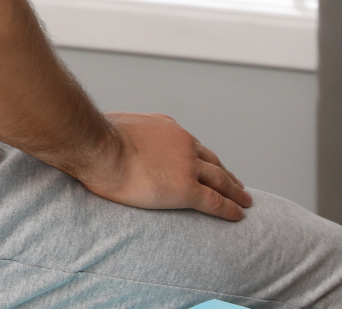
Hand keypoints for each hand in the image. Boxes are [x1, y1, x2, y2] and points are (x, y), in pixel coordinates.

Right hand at [70, 112, 252, 220]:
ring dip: (236, 190)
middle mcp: (183, 144)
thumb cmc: (96, 138)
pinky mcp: (186, 189)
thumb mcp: (115, 126)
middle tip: (238, 184)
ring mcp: (187, 166)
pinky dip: (230, 208)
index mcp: (167, 129)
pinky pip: (215, 201)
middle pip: (213, 161)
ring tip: (245, 200)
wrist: (99, 148)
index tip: (211, 166)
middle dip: (226, 173)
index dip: (204, 158)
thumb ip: (123, 135)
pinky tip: (239, 215)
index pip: (192, 145)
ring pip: (221, 180)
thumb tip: (110, 140)